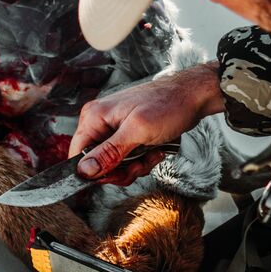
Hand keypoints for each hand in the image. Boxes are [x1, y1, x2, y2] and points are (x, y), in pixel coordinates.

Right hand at [70, 62, 223, 182]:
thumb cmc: (168, 106)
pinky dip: (141, 161)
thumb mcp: (137, 132)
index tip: (115, 174)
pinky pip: (126, 159)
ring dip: (134, 166)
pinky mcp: (128, 136)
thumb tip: (84, 170)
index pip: (77, 155)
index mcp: (94, 117)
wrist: (194, 97)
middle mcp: (100, 122)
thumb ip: (109, 152)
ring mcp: (114, 129)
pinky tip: (154, 151)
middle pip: (96, 164)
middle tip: (139, 163)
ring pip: (113, 165)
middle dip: (120, 170)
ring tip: (151, 154)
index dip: (93, 171)